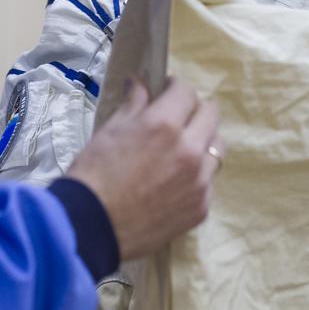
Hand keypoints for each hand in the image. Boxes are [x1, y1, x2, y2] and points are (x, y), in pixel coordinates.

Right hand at [64, 78, 221, 260]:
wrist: (91, 226)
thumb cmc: (94, 173)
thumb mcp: (111, 130)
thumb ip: (134, 104)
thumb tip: (140, 83)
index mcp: (165, 125)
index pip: (186, 91)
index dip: (174, 87)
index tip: (167, 91)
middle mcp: (190, 150)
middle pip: (211, 115)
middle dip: (194, 109)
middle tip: (177, 117)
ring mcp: (200, 181)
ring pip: (216, 148)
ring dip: (202, 141)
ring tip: (181, 150)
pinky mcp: (201, 208)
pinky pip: (208, 181)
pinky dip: (197, 175)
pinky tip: (174, 182)